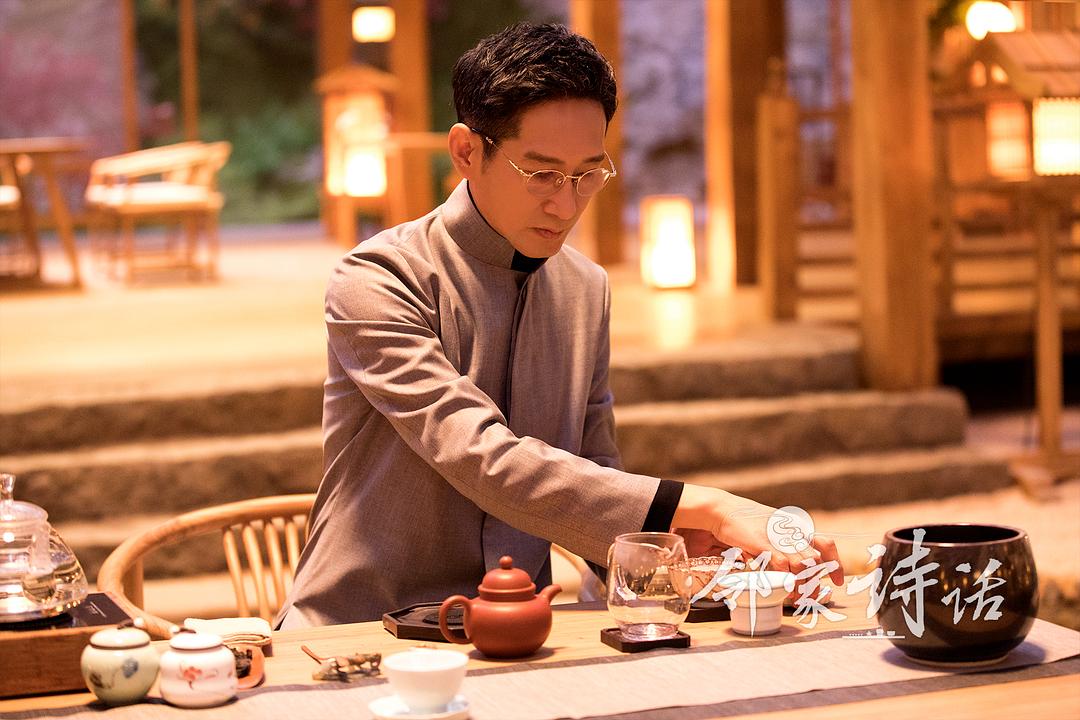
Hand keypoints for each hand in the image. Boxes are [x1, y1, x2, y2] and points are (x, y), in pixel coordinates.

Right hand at [672, 485, 844, 585]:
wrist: (724, 509)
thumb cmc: (746, 521)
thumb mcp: (771, 527)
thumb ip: (783, 541)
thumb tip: (792, 562)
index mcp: (796, 527)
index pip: (826, 544)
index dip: (836, 564)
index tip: (838, 581)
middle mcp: (792, 532)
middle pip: (816, 561)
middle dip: (816, 583)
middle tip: (809, 596)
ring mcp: (778, 537)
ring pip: (804, 565)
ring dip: (802, 584)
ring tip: (795, 597)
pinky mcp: (763, 543)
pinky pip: (782, 564)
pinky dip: (784, 578)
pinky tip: (780, 586)